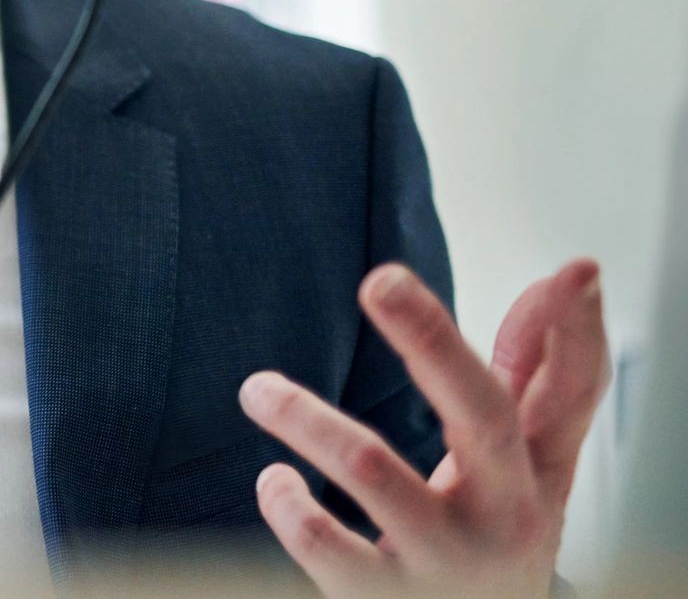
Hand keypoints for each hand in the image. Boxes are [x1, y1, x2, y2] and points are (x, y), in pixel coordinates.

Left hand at [239, 257, 608, 597]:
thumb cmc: (493, 538)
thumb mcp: (523, 466)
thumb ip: (533, 373)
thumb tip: (571, 275)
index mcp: (535, 474)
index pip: (572, 396)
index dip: (575, 334)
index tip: (576, 271)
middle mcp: (504, 515)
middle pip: (483, 416)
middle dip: (433, 342)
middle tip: (380, 279)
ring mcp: (448, 562)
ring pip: (377, 474)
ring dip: (308, 420)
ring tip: (256, 389)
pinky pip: (330, 548)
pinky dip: (289, 507)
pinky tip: (274, 479)